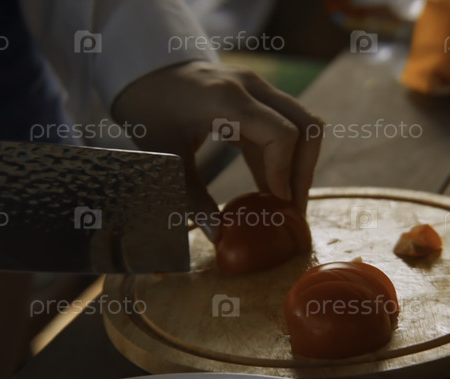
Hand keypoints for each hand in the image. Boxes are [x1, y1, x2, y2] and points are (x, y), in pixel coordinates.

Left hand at [112, 60, 323, 241]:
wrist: (143, 72)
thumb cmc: (148, 109)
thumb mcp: (164, 155)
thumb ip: (191, 196)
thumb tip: (217, 234)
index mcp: (227, 99)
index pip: (282, 134)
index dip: (286, 172)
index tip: (278, 202)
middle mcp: (251, 87)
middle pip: (306, 126)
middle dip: (304, 170)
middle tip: (293, 208)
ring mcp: (258, 88)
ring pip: (303, 123)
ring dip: (299, 163)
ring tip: (284, 202)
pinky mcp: (258, 96)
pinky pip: (284, 124)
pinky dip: (283, 156)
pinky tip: (269, 186)